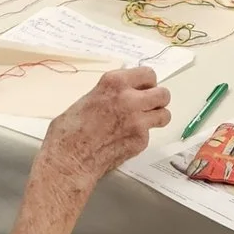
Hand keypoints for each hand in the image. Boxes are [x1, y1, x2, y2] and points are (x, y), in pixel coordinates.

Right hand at [40, 67, 171, 187]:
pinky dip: (141, 137)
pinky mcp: (141, 141)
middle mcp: (130, 99)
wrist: (69, 159)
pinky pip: (150, 134)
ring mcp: (138, 121)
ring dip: (156, 117)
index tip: (143, 89)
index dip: (147, 83)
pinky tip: (124, 140)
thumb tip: (120, 95)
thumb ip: (110, 94)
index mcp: (115, 83)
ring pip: (164, 115)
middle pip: (163, 94)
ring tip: (142, 123)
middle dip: (157, 100)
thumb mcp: (89, 98)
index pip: (148, 74)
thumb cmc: (69, 130)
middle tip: (147, 106)